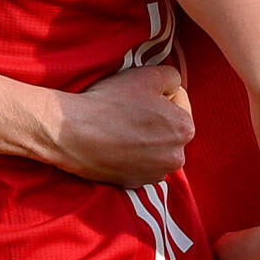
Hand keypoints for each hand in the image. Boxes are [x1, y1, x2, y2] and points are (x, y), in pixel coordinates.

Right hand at [47, 64, 192, 186]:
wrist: (74, 132)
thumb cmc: (112, 101)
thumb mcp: (148, 75)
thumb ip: (172, 77)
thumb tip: (172, 88)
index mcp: (185, 128)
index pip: (180, 102)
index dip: (160, 94)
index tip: (139, 94)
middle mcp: (177, 156)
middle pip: (169, 128)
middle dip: (155, 119)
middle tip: (129, 110)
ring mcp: (155, 174)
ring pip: (155, 149)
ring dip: (144, 139)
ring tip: (120, 128)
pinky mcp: (134, 184)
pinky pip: (139, 165)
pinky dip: (131, 156)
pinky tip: (114, 144)